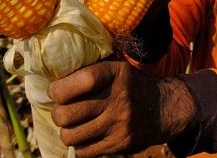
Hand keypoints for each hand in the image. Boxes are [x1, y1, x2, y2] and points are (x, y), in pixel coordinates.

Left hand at [48, 59, 196, 156]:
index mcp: (116, 73)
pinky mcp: (120, 144)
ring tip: (73, 124)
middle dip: (57, 113)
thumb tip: (52, 73)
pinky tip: (86, 135)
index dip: (59, 89)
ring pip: (70, 136)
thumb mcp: (116, 67)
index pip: (81, 81)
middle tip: (62, 110)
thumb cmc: (129, 84)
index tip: (55, 91)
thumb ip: (90, 67)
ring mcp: (120, 124)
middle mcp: (119, 99)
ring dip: (66, 131)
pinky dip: (79, 145)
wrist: (163, 108)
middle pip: (67, 114)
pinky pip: (83, 151)